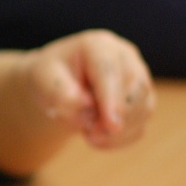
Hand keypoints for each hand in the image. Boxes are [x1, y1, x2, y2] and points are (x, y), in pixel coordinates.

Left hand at [25, 30, 153, 147]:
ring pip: (143, 109)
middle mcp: (125, 57)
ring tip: (88, 133)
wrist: (59, 84)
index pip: (109, 72)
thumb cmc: (50, 78)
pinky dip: (120, 139)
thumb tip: (88, 109)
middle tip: (90, 134)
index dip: (112, 99)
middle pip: (136, 89)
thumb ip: (60, 94)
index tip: (111, 125)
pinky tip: (98, 138)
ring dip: (117, 133)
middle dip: (117, 118)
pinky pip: (140, 125)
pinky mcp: (142, 100)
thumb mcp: (42, 81)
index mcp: (98, 45)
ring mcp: (138, 77)